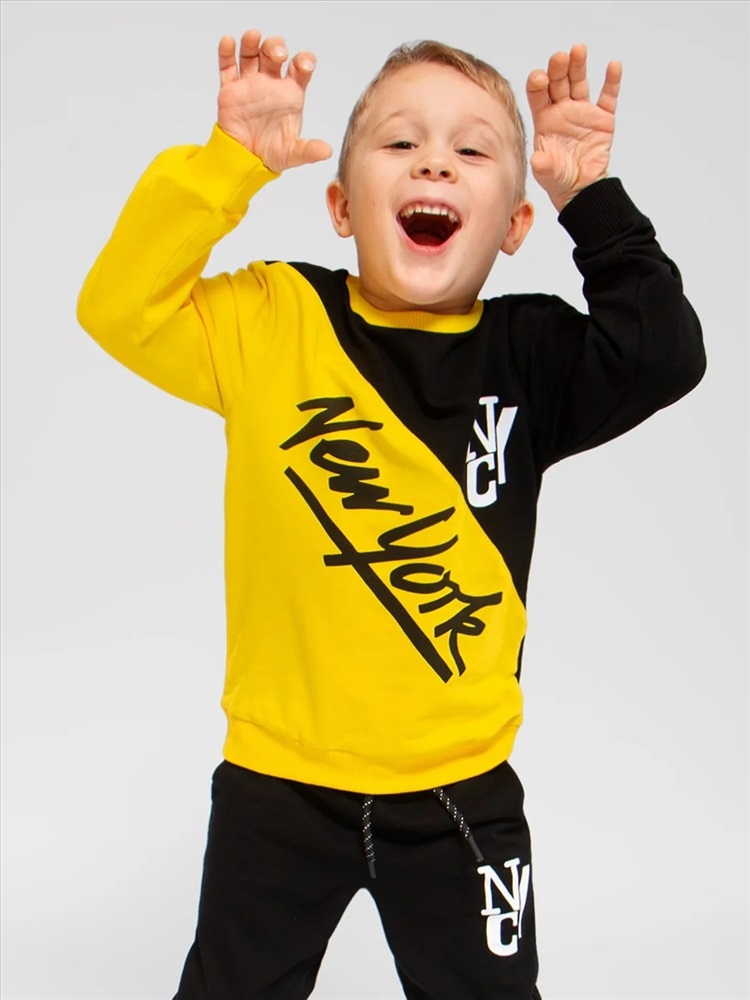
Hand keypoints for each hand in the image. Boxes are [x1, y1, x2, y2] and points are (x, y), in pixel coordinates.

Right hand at [217, 30, 331, 172]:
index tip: (304, 64)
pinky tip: (229, 42)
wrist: (246, 161)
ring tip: (254, 36)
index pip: (300, 68)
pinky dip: (227, 52)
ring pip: (251, 54)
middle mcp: (271, 83)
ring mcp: (250, 83)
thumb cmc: (272, 153)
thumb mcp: (293, 153)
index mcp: (290, 92)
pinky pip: (227, 67)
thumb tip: (327, 152)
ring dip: (253, 43)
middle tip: (278, 54)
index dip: (304, 61)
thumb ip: (309, 150)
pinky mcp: (230, 90)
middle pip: (274, 54)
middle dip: (276, 47)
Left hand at [526, 45, 621, 212]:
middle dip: (558, 69)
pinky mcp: (603, 118)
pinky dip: (611, 81)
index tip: (539, 77)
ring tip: (578, 49)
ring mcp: (582, 112)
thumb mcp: (547, 175)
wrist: (581, 190)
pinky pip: (608, 96)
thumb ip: (543, 166)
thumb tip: (538, 160)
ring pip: (580, 83)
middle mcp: (562, 110)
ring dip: (579, 66)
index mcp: (544, 119)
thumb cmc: (558, 180)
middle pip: (558, 82)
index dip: (537, 84)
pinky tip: (613, 66)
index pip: (538, 95)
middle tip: (559, 57)